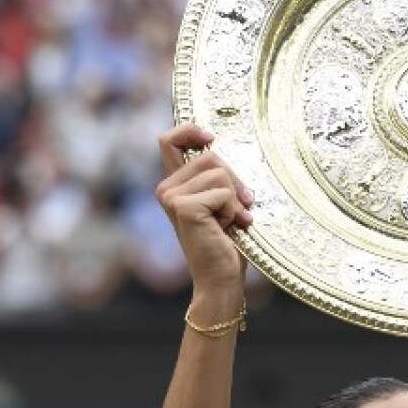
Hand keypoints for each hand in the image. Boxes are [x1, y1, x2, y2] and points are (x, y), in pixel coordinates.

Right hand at [155, 123, 253, 298]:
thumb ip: (217, 177)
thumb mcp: (221, 202)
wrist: (221, 278)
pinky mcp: (183, 207)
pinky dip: (233, 209)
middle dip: (235, 179)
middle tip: (240, 207)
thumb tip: (222, 148)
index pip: (169, 140)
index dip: (189, 130)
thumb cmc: (226, 241)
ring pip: (219, 172)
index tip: (210, 137)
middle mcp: (166, 188)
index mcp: (174, 185)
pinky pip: (223, 191)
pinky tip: (227, 227)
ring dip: (235, 198)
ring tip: (231, 220)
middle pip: (210, 156)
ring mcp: (171, 197)